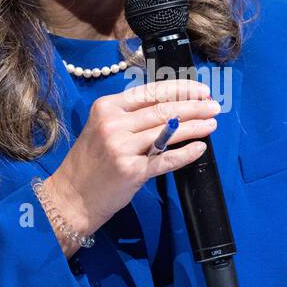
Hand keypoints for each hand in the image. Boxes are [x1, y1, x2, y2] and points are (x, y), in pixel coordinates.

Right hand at [43, 78, 220, 238]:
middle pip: (164, 110)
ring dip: (195, 127)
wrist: (71, 196)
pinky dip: (186, 153)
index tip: (200, 90)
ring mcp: (122, 148)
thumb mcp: (102, 127)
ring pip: (169, 131)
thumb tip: (171, 105)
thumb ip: (131, 115)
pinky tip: (200, 148)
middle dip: (194, 106)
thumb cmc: (90, 162)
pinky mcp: (132, 171)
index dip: (180, 89)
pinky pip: (167, 159)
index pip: (151, 92)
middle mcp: (114, 124)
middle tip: (214, 106)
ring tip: (212, 124)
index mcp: (107, 107)